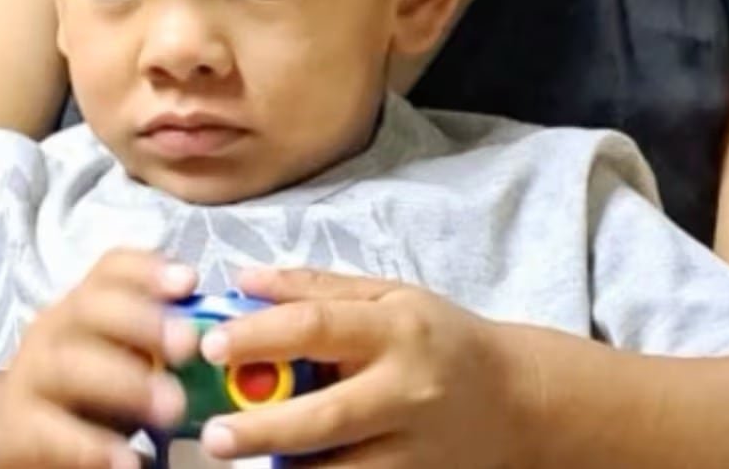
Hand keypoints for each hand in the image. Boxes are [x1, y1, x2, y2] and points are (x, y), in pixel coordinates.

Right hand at [0, 249, 199, 468]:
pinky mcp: (16, 430)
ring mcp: (29, 379)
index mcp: (84, 306)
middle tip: (188, 345)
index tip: (189, 281)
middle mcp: (53, 331)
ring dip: (123, 383)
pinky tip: (129, 460)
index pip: (110, 270)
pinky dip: (90, 448)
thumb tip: (224, 338)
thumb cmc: (90, 393)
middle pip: (89, 308)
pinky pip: (49, 433)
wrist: (16, 437)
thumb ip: (161, 344)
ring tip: (172, 408)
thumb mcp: (125, 357)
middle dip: (142, 322)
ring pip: (67, 366)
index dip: (148, 270)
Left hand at [196, 268, 529, 467]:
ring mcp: (415, 447)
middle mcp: (406, 389)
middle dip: (262, 428)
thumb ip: (314, 287)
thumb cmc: (440, 339)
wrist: (518, 400)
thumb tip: (242, 278)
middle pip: (325, 416)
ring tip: (239, 459)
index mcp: (394, 329)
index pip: (316, 327)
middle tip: (212, 433)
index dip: (258, 336)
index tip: (210, 346)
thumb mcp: (389, 296)